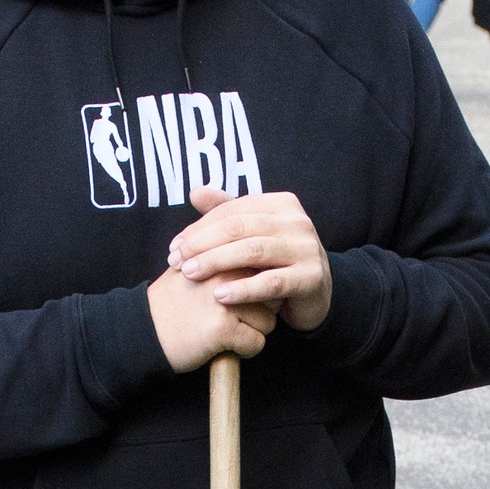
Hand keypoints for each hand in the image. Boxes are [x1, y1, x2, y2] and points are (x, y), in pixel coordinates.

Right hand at [146, 265, 275, 372]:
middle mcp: (224, 272)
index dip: (259, 288)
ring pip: (268, 321)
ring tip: (226, 332)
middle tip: (234, 318)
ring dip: (253, 332)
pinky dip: (245, 351)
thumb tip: (263, 261)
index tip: (242, 299)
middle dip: (261, 310)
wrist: (142, 330)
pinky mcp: (222, 328)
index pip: (265, 267)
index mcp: (220, 253)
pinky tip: (225, 347)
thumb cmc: (173, 302)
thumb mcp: (194, 266)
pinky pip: (256, 343)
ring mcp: (224, 300)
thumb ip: (224, 258)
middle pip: (272, 293)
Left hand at [166, 183, 332, 335]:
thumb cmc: (277, 263)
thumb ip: (226, 213)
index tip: (174, 248)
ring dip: (217, 262)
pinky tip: (219, 296)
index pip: (231, 211)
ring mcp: (306, 248)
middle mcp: (297, 221)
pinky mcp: (311, 278)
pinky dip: (243, 289)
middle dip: (202, 244)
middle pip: (239, 228)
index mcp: (281, 204)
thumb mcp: (252, 235)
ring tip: (191, 275)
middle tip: (177, 261)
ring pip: (253, 251)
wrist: (315, 295)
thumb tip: (194, 192)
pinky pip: (271, 283)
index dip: (198, 228)